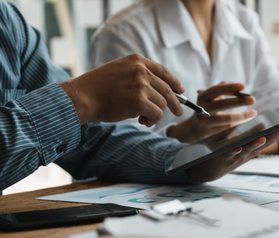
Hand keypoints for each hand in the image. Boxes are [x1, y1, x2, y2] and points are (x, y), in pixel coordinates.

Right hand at [60, 54, 183, 125]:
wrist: (83, 96)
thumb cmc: (98, 87)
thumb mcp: (119, 70)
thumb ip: (138, 74)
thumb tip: (162, 89)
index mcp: (137, 61)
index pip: (163, 71)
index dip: (174, 82)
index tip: (181, 90)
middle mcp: (141, 71)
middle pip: (168, 89)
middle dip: (175, 103)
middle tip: (178, 112)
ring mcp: (141, 85)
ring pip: (162, 104)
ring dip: (156, 114)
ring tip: (144, 118)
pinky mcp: (140, 101)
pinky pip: (157, 114)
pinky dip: (152, 120)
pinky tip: (142, 121)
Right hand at [167, 82, 256, 142]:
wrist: (194, 127)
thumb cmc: (208, 108)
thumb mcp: (212, 97)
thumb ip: (223, 89)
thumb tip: (237, 85)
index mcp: (203, 96)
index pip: (216, 90)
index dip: (230, 88)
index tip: (243, 86)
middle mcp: (202, 108)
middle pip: (222, 105)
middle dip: (239, 101)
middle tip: (252, 99)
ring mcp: (205, 121)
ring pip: (226, 119)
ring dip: (241, 116)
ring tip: (254, 112)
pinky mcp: (210, 132)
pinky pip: (227, 127)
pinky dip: (238, 122)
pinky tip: (247, 118)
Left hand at [185, 127, 278, 181]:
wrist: (208, 170)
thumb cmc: (226, 155)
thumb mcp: (241, 144)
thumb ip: (251, 135)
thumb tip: (264, 123)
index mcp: (252, 147)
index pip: (270, 137)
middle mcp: (248, 153)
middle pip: (264, 143)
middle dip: (275, 136)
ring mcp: (236, 158)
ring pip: (248, 150)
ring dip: (256, 145)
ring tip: (264, 137)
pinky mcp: (223, 160)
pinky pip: (229, 155)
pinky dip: (234, 152)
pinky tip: (238, 147)